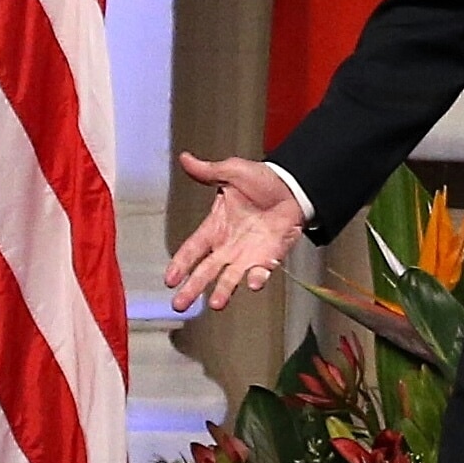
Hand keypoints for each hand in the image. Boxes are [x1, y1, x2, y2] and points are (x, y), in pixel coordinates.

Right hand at [162, 152, 306, 312]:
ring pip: (230, 277)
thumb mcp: (231, 172)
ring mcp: (248, 254)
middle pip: (205, 271)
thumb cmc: (263, 180)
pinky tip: (251, 284)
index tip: (169, 278)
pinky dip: (256, 279)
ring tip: (215, 303)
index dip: (180, 263)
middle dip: (192, 288)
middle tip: (179, 304)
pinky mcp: (269, 257)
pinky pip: (261, 271)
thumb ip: (207, 171)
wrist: (294, 186)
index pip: (192, 249)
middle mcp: (228, 246)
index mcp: (215, 227)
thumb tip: (184, 158)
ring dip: (223, 291)